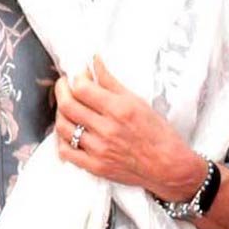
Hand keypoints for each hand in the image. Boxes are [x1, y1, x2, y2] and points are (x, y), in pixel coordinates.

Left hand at [54, 56, 202, 200]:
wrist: (168, 166)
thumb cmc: (158, 134)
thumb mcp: (138, 102)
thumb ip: (111, 82)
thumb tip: (94, 61)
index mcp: (119, 109)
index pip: (82, 88)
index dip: (76, 77)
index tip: (79, 74)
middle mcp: (107, 129)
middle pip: (68, 105)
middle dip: (61, 90)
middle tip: (65, 84)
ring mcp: (99, 149)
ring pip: (63, 127)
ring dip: (60, 112)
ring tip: (66, 106)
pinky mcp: (95, 166)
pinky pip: (66, 152)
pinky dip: (61, 139)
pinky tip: (68, 131)